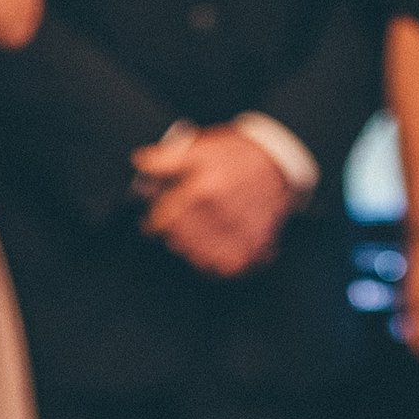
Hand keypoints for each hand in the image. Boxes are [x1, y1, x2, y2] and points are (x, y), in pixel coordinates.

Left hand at [131, 125, 291, 277]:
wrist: (279, 164)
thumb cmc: (238, 156)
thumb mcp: (200, 149)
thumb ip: (165, 159)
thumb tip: (139, 163)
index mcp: (204, 190)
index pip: (164, 220)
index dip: (153, 221)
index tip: (152, 221)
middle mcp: (222, 216)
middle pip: (179, 241)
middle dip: (171, 233)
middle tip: (175, 225)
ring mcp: (240, 236)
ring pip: (198, 258)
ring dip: (190, 249)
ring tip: (194, 235)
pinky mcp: (254, 248)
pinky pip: (224, 268)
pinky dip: (214, 262)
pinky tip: (213, 248)